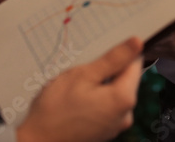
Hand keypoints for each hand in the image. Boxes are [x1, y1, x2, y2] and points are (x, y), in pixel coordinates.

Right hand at [17, 37, 142, 141]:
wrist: (37, 141)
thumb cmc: (56, 109)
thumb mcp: (83, 75)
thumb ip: (113, 59)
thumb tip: (137, 43)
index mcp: (124, 99)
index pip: (135, 64)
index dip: (120, 53)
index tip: (102, 51)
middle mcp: (125, 115)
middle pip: (125, 80)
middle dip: (108, 70)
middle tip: (84, 69)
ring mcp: (115, 126)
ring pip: (114, 93)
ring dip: (101, 84)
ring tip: (78, 85)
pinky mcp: (105, 131)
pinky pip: (107, 107)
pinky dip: (96, 99)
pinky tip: (77, 99)